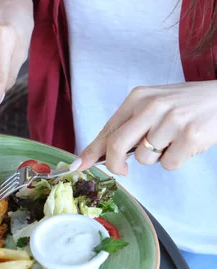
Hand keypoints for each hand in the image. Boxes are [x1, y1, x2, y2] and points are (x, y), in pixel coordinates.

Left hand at [71, 82, 216, 174]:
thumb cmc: (185, 105)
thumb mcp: (154, 105)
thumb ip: (130, 125)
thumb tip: (102, 153)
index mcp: (139, 97)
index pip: (108, 129)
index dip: (90, 151)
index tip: (77, 166)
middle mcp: (152, 106)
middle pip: (117, 145)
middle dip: (114, 164)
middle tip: (122, 170)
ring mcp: (171, 121)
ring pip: (145, 158)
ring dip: (156, 157)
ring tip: (173, 140)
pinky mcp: (190, 136)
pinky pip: (169, 164)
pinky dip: (176, 160)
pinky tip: (186, 144)